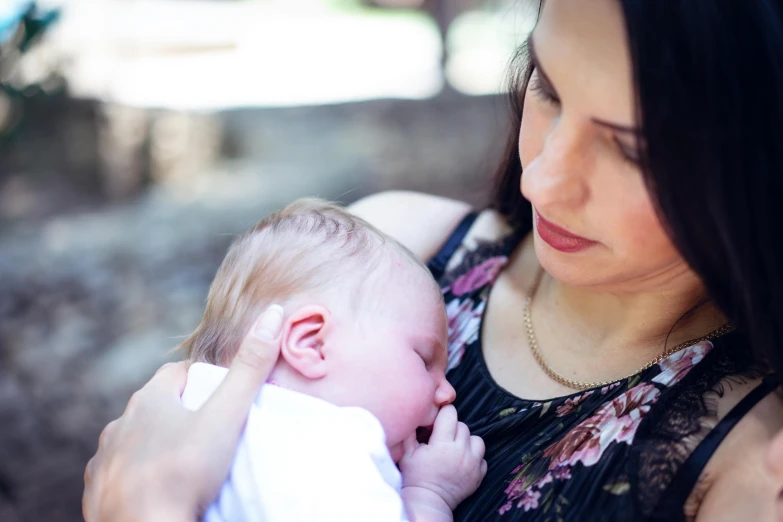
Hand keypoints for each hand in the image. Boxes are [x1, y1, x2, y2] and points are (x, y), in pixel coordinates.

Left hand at [82, 305, 284, 521]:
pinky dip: (136, 477)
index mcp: (149, 401)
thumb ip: (250, 368)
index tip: (222, 393)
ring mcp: (105, 460)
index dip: (201, 379)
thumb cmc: (184, 472)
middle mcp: (120, 425)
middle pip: (155, 408)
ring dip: (155, 445)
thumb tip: (274, 313)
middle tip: (210, 429)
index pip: (177, 374)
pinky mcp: (97, 492)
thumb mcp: (226, 416)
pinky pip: (117, 475)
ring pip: (134, 442)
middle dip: (179, 413)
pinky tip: (155, 489)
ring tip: (185, 462)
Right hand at [399, 405, 486, 512]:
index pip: (450, 414)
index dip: (443, 414)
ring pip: (477, 440)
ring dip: (467, 441)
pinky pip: (483, 458)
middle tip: (443, 439)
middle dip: (453, 429)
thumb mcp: (407, 453)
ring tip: (456, 449)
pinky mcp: (479, 475)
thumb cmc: (415, 477)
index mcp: (442, 444)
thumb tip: (417, 415)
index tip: (438, 422)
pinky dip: (475, 458)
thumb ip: (411, 432)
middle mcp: (461, 451)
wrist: (428, 501)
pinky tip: (462, 462)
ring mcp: (472, 464)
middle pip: (463, 426)